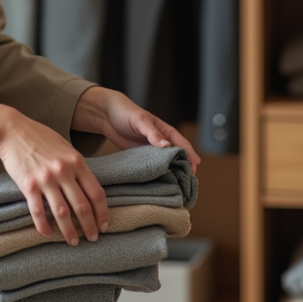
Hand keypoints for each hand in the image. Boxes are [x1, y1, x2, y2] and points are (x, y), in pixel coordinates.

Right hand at [0, 112, 110, 245]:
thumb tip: (87, 187)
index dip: (102, 212)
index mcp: (76, 161)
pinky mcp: (28, 186)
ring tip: (74, 242)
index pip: (96, 192)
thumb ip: (76, 165)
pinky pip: (38, 212)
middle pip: (82, 206)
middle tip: (93, 238)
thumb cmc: (39, 137)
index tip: (105, 224)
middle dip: (89, 226)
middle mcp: (63, 171)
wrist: (12, 131)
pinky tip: (48, 234)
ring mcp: (45, 180)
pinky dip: (43, 226)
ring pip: (62, 213)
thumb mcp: (65, 147)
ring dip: (69, 231)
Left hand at [72, 87, 201, 173]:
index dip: (191, 157)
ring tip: (177, 188)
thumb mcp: (140, 121)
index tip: (195, 169)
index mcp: (167, 132)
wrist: (108, 116)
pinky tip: (160, 184)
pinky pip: (153, 167)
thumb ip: (153, 133)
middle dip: (184, 169)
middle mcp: (163, 142)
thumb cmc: (127, 113)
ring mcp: (153, 151)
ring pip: (167, 164)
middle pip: (178, 157)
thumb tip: (167, 146)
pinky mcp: (142, 157)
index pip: (183, 145)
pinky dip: (158, 174)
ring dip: (172, 174)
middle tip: (188, 184)